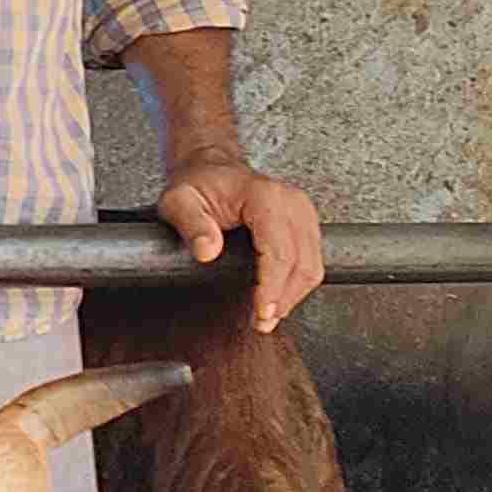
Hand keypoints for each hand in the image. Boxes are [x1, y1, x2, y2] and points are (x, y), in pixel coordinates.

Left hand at [157, 155, 325, 331]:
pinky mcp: (304, 223)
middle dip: (285, 297)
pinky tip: (278, 298)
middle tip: (262, 322)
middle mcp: (291, 202)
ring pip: (312, 264)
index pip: (279, 250)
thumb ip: (191, 225)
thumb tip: (206, 250)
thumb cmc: (197, 184)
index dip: (273, 285)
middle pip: (303, 261)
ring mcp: (302, 212)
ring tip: (268, 316)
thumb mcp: (179, 201)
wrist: (210, 169)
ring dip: (294, 295)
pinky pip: (310, 259)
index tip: (262, 312)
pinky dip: (297, 283)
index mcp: (264, 196)